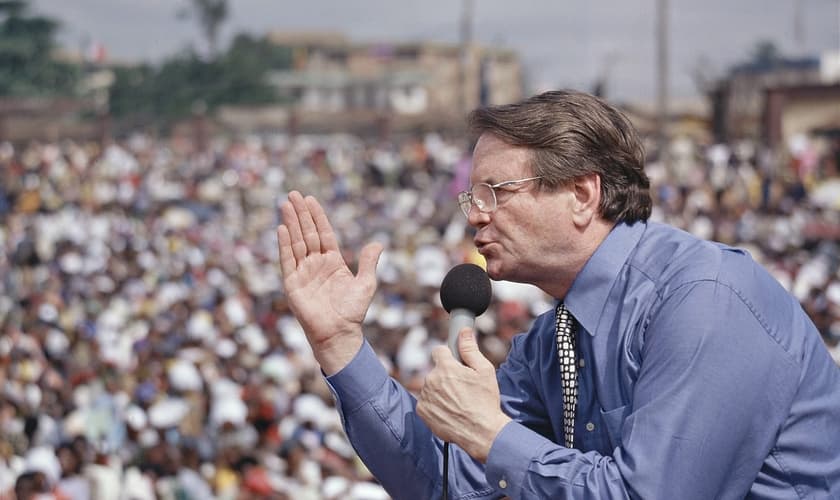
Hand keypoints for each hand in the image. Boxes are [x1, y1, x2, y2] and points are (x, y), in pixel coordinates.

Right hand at [276, 191, 382, 373]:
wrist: (339, 333)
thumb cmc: (353, 312)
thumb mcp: (366, 284)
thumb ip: (368, 263)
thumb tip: (377, 244)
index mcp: (333, 262)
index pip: (323, 233)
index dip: (317, 216)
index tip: (310, 199)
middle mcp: (316, 264)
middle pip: (307, 233)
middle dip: (300, 213)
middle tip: (293, 194)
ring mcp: (303, 272)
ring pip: (296, 242)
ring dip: (291, 223)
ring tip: (285, 204)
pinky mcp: (293, 284)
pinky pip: (287, 260)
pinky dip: (285, 245)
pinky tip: (282, 228)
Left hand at [416, 328, 510, 462]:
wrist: (481, 432)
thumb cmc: (485, 401)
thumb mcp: (484, 371)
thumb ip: (470, 349)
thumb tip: (464, 331)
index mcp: (446, 367)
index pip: (439, 351)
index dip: (448, 357)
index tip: (456, 365)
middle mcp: (431, 380)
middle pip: (436, 371)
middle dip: (446, 376)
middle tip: (462, 388)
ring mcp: (425, 396)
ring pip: (430, 386)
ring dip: (440, 391)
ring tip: (457, 402)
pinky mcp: (422, 411)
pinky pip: (426, 402)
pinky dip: (435, 405)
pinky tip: (449, 411)